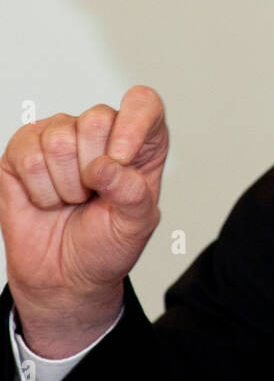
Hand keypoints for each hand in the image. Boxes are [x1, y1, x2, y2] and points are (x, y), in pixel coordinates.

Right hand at [0, 86, 167, 353]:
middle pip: (97, 119)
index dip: (132, 125)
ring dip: (66, 186)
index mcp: (140, 141)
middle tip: (93, 196)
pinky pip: (28, 156)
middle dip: (94, 171)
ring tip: (71, 200)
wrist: (65, 277)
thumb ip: (133, 193)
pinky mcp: (23, 149)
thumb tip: (107, 165)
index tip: (123, 160)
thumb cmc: (105, 245)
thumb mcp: (135, 226)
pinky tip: (47, 200)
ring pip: (59, 140)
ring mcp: (59, 136)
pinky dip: (39, 190)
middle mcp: (100, 131)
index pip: (143, 103)